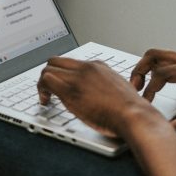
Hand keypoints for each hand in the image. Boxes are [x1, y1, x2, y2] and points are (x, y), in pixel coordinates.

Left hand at [38, 57, 162, 137]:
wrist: (133, 115)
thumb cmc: (130, 110)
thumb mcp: (119, 90)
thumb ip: (106, 87)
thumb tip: (99, 95)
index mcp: (98, 67)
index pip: (71, 62)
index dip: (61, 74)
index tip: (60, 85)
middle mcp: (87, 68)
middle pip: (56, 61)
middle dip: (48, 74)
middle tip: (48, 90)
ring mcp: (79, 78)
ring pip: (48, 69)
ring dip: (43, 83)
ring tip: (46, 97)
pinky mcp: (71, 91)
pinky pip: (47, 81)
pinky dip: (42, 90)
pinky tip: (46, 101)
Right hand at [130, 49, 175, 132]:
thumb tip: (165, 132)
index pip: (161, 72)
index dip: (149, 89)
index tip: (146, 105)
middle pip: (154, 55)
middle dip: (139, 70)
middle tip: (134, 89)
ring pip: (156, 57)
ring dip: (143, 70)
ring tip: (138, 89)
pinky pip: (163, 65)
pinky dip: (151, 74)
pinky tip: (149, 90)